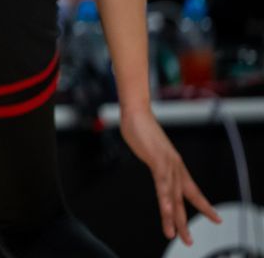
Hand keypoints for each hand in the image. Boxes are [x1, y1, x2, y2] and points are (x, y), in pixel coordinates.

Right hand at [120, 106, 220, 244]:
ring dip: (173, 216)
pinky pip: (162, 183)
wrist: (137, 112)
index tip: (216, 218)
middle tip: (188, 241)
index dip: (204, 205)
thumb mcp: (152, 151)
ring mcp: (168, 164)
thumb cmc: (142, 129)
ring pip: (172, 195)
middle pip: (184, 199)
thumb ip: (156, 163)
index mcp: (175, 166)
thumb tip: (157, 168)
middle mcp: (175, 167)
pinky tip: (167, 209)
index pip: (192, 190)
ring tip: (173, 233)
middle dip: (185, 221)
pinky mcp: (157, 160)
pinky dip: (165, 197)